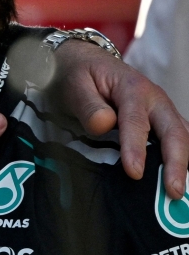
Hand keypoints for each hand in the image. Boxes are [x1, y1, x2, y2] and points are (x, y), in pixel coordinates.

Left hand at [52, 40, 188, 198]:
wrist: (86, 61)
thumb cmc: (80, 74)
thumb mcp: (75, 84)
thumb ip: (88, 105)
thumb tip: (104, 124)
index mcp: (132, 88)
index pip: (136, 122)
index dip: (135, 148)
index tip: (134, 173)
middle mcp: (154, 98)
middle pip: (174, 131)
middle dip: (176, 162)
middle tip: (173, 192)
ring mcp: (161, 109)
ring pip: (181, 136)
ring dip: (182, 163)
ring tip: (177, 192)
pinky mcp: (161, 120)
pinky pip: (176, 139)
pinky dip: (178, 157)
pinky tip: (174, 178)